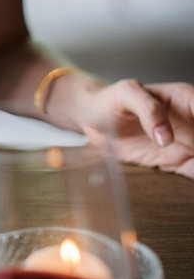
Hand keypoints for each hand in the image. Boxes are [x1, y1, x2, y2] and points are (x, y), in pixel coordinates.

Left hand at [79, 80, 193, 177]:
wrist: (93, 118)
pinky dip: (193, 179)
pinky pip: (193, 173)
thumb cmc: (111, 99)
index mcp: (188, 100)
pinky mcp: (176, 162)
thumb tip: (165, 136)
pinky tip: (188, 184)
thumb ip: (148, 109)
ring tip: (187, 165)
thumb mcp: (126, 94)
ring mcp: (188, 144)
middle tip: (190, 155)